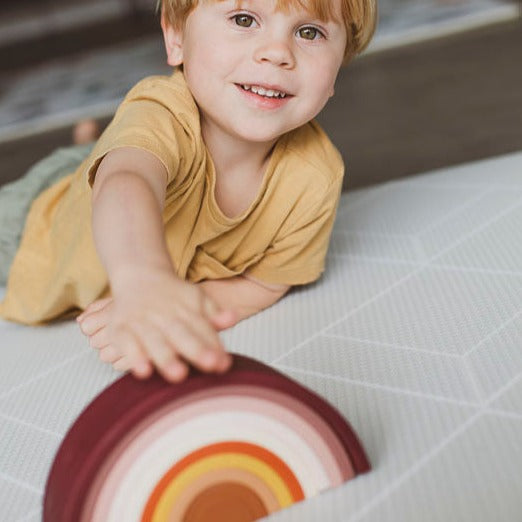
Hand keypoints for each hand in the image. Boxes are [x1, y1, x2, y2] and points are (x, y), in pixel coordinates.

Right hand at [77, 268, 236, 381]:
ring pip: (155, 341)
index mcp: (186, 309)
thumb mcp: (196, 298)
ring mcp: (142, 322)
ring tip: (179, 375)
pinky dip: (134, 357)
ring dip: (166, 358)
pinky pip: (126, 343)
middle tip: (211, 364)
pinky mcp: (121, 329)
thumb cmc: (173, 295)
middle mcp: (165, 316)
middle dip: (196, 350)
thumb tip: (233, 318)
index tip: (224, 362)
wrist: (139, 275)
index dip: (213, 345)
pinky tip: (144, 372)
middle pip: (182, 334)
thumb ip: (213, 313)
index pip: (202, 328)